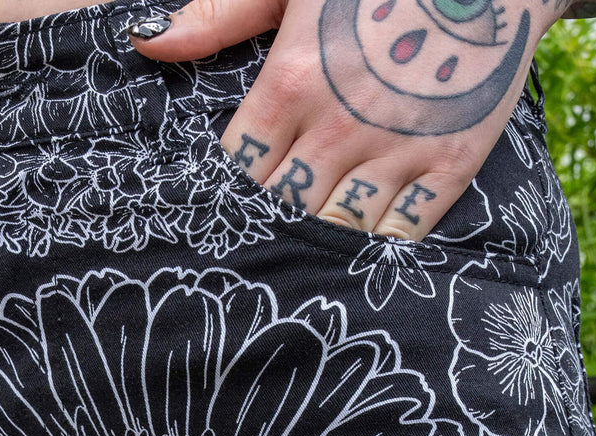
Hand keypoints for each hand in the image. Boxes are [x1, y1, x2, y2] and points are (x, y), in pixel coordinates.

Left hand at [128, 0, 568, 239]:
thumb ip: (217, 15)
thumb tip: (144, 42)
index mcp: (291, 83)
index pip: (239, 171)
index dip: (230, 193)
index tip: (228, 203)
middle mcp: (338, 127)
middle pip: (282, 209)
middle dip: (269, 224)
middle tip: (261, 239)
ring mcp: (397, 149)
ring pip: (337, 230)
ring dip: (318, 242)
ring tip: (305, 252)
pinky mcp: (451, 162)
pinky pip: (402, 231)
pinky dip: (378, 245)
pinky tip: (362, 246)